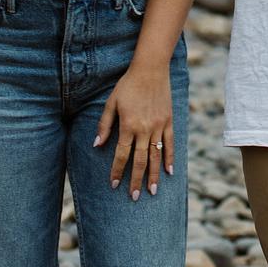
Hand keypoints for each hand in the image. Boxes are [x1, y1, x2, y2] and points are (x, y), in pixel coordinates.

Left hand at [95, 66, 173, 200]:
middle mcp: (144, 129)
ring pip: (156, 156)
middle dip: (136, 180)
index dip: (117, 171)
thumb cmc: (127, 85)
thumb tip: (97, 145)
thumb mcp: (111, 103)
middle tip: (134, 196)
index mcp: (128, 125)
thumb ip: (104, 125)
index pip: (121, 154)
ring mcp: (158, 126)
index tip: (114, 184)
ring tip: (152, 191)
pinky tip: (169, 172)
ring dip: (153, 175)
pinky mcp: (168, 122)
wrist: (150, 70)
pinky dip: (170, 158)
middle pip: (140, 160)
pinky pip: (170, 144)